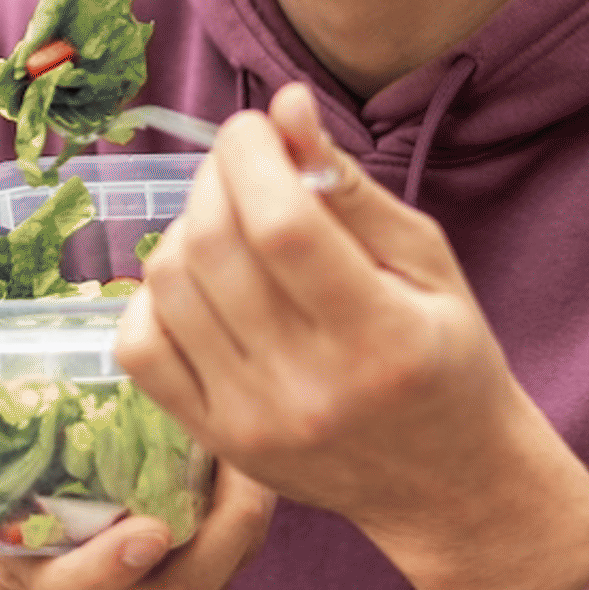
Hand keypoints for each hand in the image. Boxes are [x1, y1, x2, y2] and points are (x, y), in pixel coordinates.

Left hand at [110, 84, 588, 589]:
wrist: (446, 485)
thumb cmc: (447, 359)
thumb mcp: (427, 263)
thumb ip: (351, 186)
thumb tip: (284, 105)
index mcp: (380, 338)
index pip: (280, 225)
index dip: (251, 155)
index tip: (258, 128)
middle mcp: (308, 388)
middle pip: (215, 247)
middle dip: (217, 176)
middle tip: (246, 163)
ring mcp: (251, 421)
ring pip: (169, 286)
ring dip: (187, 227)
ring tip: (231, 220)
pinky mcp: (215, 440)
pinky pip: (141, 346)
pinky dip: (156, 293)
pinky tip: (200, 280)